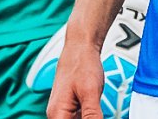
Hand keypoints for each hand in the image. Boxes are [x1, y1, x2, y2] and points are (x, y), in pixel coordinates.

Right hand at [34, 0, 154, 117]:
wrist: (80, 45)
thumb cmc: (82, 63)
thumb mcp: (90, 93)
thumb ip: (92, 116)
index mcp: (57, 114)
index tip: (97, 116)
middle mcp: (57, 114)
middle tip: (99, 112)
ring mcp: (64, 111)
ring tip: (96, 104)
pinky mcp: (71, 107)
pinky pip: (80, 118)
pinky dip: (90, 117)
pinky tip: (96, 109)